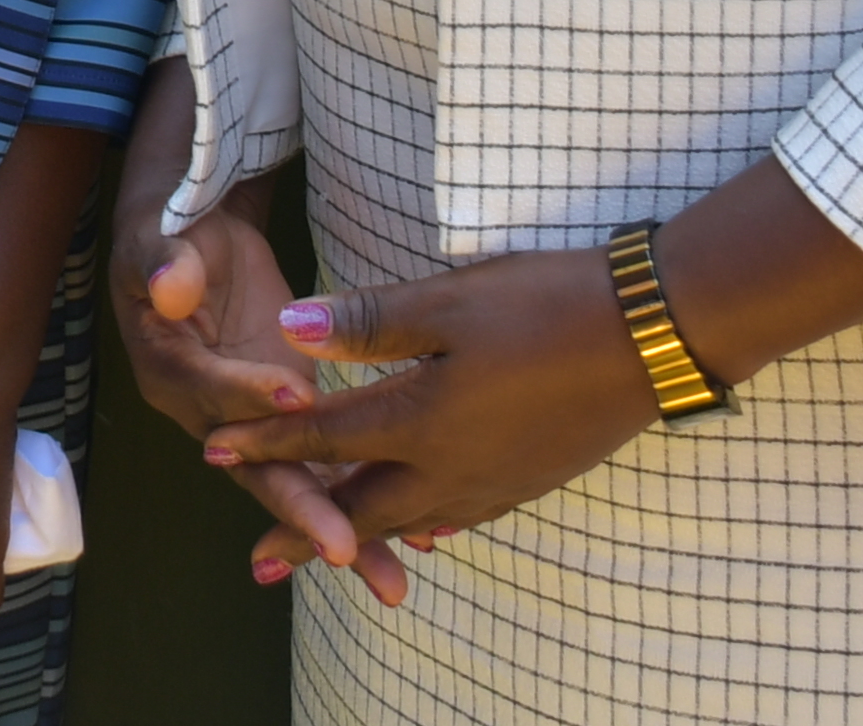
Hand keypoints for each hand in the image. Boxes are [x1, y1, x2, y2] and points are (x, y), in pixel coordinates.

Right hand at [122, 194, 394, 600]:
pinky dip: (364, 503)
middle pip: (256, 469)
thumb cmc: (176, 233)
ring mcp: (254, 429)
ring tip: (393, 578)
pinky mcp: (290, 424)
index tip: (298, 398)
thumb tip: (170, 287)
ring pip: (297, 486)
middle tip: (344, 548)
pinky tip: (415, 538)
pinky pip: (326, 470)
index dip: (249, 395)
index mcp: (170, 370)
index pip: (210, 391)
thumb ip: (163, 262)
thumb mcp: (160, 237)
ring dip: (343, 531)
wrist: (197, 242)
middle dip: (303, 510)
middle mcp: (209, 416)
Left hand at [192, 248, 661, 600]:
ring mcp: (494, 481)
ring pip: (412, 519)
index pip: (324, 437)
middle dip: (304, 531)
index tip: (210, 454)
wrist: (652, 336)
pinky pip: (461, 515)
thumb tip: (289, 330)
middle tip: (259, 561)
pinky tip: (423, 524)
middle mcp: (451, 466)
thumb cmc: (547, 305)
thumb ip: (370, 322)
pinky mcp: (530, 479)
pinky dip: (426, 523)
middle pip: (360, 507)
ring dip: (363, 534)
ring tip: (331, 551)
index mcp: (421, 419)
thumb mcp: (451, 300)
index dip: (265, 443)